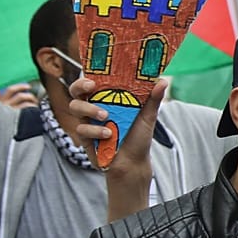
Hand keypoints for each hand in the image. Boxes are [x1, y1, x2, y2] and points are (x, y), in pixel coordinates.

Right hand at [0, 83, 37, 109]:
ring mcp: (11, 112)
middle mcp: (5, 106)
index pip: (10, 90)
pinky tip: (34, 112)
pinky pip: (26, 112)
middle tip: (33, 98)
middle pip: (20, 96)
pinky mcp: (16, 119)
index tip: (27, 86)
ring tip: (34, 105)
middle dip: (29, 96)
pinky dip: (32, 110)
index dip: (20, 87)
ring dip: (32, 102)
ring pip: (24, 104)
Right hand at [76, 78, 164, 219]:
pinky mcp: (84, 137)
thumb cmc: (138, 138)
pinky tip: (108, 135)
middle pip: (76, 90)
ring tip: (106, 116)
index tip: (95, 74)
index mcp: (108, 98)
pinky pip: (82, 129)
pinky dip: (95, 131)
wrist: (132, 164)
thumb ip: (153, 99)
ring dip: (89, 109)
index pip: (93, 81)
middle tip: (92, 87)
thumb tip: (162, 81)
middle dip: (80, 85)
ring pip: (75, 107)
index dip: (89, 74)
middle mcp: (95, 106)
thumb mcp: (148, 117)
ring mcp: (88, 121)